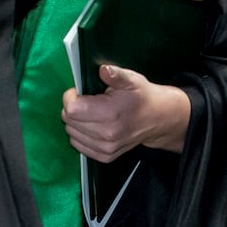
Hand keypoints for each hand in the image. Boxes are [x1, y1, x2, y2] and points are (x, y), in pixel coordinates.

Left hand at [62, 65, 190, 161]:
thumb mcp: (131, 79)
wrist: (157, 118)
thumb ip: (115, 74)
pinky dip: (80, 134)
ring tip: (91, 112)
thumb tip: (103, 70)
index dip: (71, 97)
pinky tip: (93, 125)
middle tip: (87, 100)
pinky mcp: (105, 156)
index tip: (79, 91)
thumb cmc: (141, 96)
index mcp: (110, 113)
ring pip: (71, 133)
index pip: (71, 109)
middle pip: (69, 121)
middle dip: (73, 108)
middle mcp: (106, 134)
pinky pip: (78, 145)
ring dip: (76, 122)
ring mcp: (106, 148)